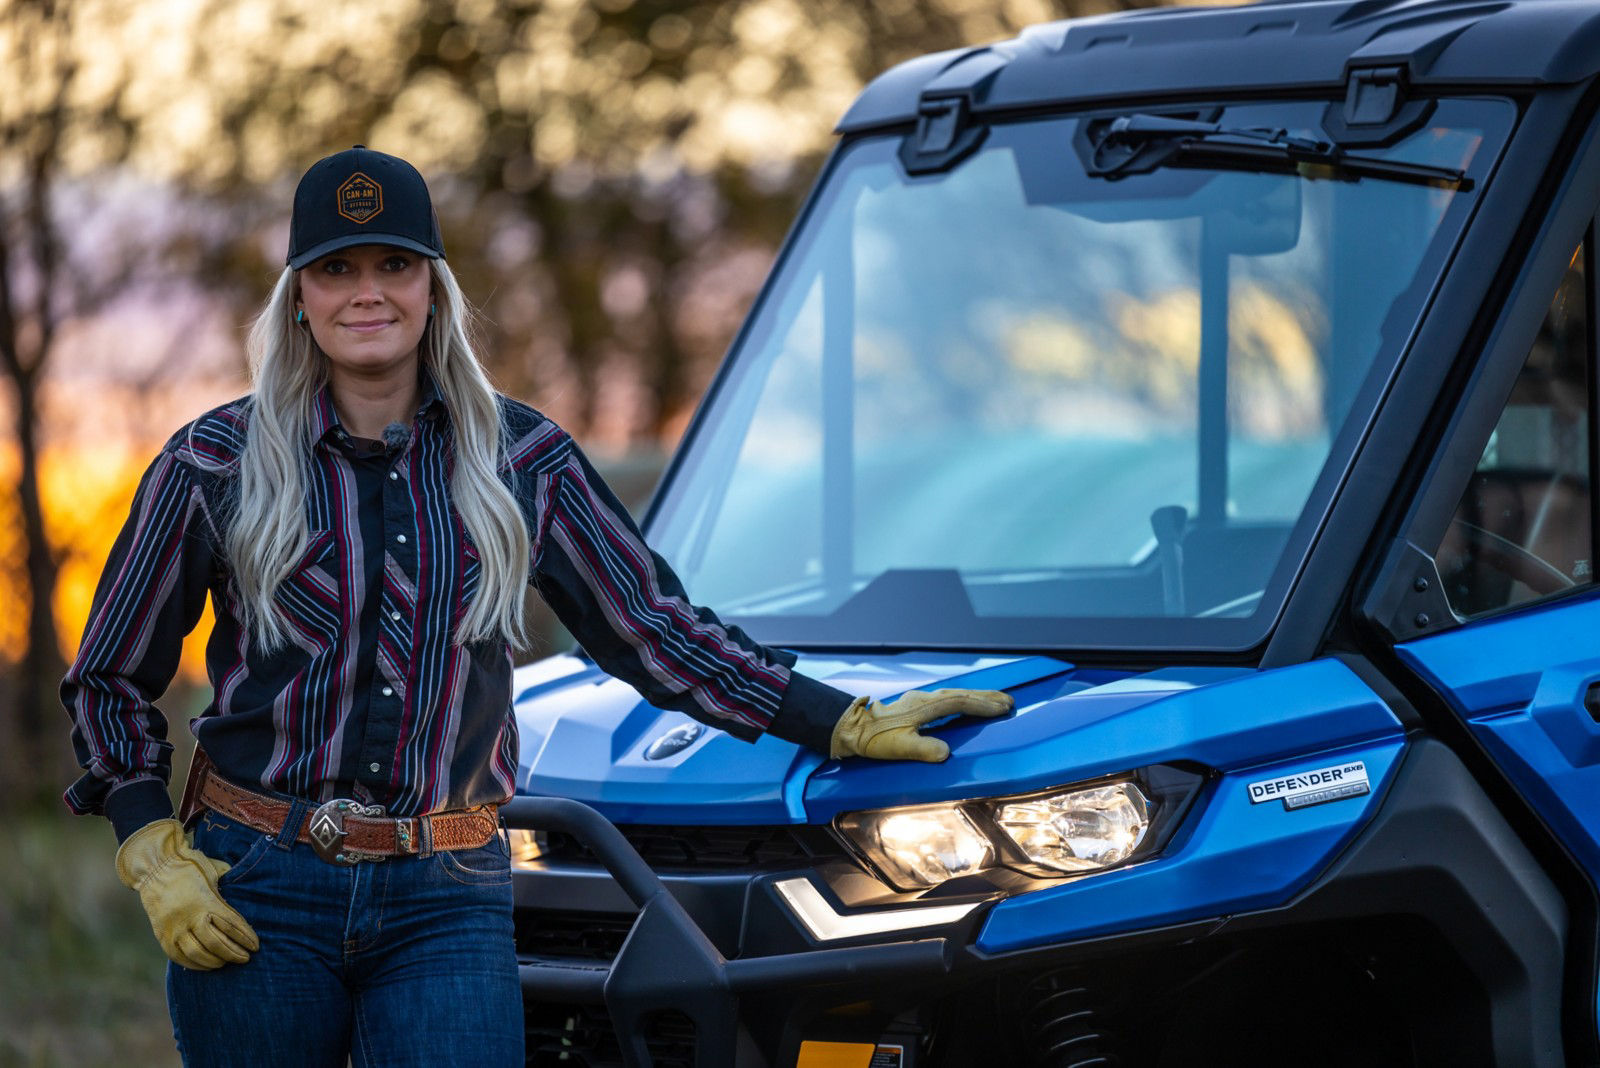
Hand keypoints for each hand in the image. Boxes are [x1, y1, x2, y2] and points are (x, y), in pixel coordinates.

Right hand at [115, 818, 259, 969]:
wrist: (155, 869)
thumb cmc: (190, 868)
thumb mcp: (214, 871)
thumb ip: (229, 884)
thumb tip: (249, 888)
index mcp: (205, 901)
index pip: (231, 925)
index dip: (245, 937)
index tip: (256, 946)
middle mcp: (189, 917)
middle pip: (216, 943)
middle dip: (233, 953)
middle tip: (245, 958)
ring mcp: (174, 928)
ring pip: (198, 953)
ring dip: (216, 961)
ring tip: (228, 962)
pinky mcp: (162, 936)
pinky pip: (179, 957)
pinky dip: (195, 964)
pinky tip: (207, 966)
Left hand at [830, 688, 1013, 761]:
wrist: (852, 727)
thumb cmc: (875, 739)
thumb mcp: (898, 747)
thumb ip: (922, 749)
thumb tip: (946, 752)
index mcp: (924, 707)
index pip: (960, 703)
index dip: (983, 705)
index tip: (1004, 708)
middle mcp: (924, 699)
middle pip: (962, 694)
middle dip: (987, 697)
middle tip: (1009, 701)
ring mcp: (919, 700)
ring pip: (954, 694)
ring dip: (976, 696)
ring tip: (995, 700)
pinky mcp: (915, 704)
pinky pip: (946, 698)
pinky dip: (963, 699)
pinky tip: (966, 704)